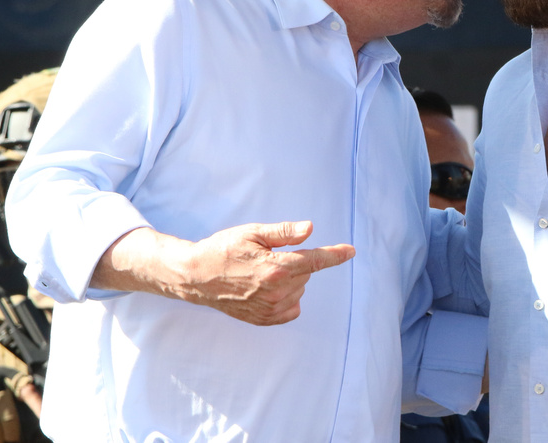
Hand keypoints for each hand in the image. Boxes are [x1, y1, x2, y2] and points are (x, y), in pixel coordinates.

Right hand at [95, 221, 354, 325]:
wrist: (196, 277)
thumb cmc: (223, 249)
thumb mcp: (252, 233)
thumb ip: (284, 233)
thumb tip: (310, 229)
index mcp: (275, 268)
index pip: (314, 260)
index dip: (335, 255)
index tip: (351, 251)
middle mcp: (276, 291)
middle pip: (306, 273)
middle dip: (297, 261)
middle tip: (269, 254)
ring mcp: (270, 308)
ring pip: (299, 289)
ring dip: (290, 279)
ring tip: (261, 271)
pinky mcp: (264, 319)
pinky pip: (291, 309)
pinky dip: (286, 298)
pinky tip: (267, 289)